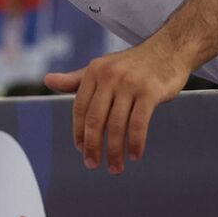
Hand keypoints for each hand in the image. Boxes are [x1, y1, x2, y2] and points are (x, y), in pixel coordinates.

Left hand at [43, 39, 190, 173]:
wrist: (170, 49)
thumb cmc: (133, 64)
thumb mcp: (102, 67)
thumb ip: (75, 79)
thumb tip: (47, 81)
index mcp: (94, 72)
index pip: (80, 108)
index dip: (79, 132)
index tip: (81, 149)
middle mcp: (109, 77)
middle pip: (95, 120)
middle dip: (93, 147)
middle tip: (92, 165)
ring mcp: (130, 84)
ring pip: (116, 126)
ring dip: (114, 151)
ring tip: (115, 167)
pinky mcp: (150, 92)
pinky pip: (138, 124)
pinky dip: (136, 143)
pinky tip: (135, 155)